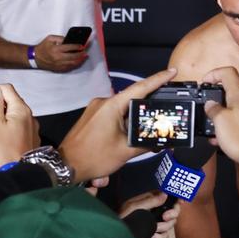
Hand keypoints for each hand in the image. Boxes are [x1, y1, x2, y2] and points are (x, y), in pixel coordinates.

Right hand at [0, 83, 38, 167]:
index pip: (5, 88)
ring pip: (10, 119)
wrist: (21, 172)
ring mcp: (30, 128)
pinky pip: (13, 132)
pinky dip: (2, 134)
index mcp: (20, 109)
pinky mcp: (29, 140)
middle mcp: (28, 116)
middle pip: (8, 103)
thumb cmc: (7, 150)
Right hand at [33, 35, 86, 72]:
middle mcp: (58, 58)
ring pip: (73, 63)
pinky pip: (69, 67)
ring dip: (80, 60)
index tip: (83, 45)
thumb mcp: (49, 38)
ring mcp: (58, 65)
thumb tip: (69, 40)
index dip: (77, 47)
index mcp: (55, 49)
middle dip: (81, 54)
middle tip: (85, 51)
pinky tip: (79, 61)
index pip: (69, 48)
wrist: (35, 58)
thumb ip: (60, 38)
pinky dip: (75, 64)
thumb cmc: (43, 47)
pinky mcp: (59, 69)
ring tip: (85, 56)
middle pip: (73, 57)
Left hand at [58, 68, 177, 181]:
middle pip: (132, 97)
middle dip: (149, 101)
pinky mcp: (92, 115)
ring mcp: (96, 108)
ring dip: (137, 113)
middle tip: (167, 104)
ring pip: (123, 106)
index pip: (140, 88)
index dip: (158, 79)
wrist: (66, 165)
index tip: (172, 72)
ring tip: (152, 122)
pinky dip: (126, 118)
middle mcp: (103, 102)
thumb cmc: (95, 157)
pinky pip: (114, 112)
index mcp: (112, 106)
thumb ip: (146, 144)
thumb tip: (162, 142)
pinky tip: (134, 128)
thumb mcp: (125, 152)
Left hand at [118, 191, 180, 237]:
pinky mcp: (154, 232)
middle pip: (174, 211)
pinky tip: (152, 236)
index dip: (176, 199)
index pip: (169, 197)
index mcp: (151, 200)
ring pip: (170, 224)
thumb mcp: (135, 206)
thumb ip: (151, 200)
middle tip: (165, 217)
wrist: (116, 233)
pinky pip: (164, 235)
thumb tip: (165, 194)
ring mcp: (155, 221)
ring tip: (153, 229)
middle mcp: (155, 210)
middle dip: (172, 215)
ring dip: (163, 228)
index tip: (181, 202)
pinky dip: (159, 237)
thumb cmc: (122, 217)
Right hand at [200, 67, 238, 176]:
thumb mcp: (220, 123)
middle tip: (208, 109)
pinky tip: (226, 140)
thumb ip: (213, 110)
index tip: (205, 83)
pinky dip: (235, 126)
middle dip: (218, 98)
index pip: (228, 72)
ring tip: (215, 129)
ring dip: (226, 115)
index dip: (214, 74)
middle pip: (234, 90)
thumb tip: (211, 105)